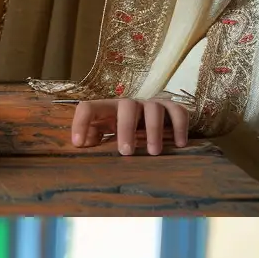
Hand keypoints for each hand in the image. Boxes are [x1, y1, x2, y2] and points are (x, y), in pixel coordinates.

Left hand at [67, 95, 190, 156]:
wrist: (152, 120)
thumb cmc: (123, 131)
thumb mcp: (106, 133)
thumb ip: (94, 137)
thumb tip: (82, 144)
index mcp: (109, 109)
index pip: (89, 107)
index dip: (81, 122)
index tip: (78, 144)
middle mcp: (130, 104)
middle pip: (127, 106)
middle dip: (126, 128)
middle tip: (126, 151)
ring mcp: (152, 105)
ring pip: (154, 108)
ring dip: (153, 130)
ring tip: (154, 152)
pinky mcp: (171, 109)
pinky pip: (178, 112)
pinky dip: (180, 127)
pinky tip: (180, 144)